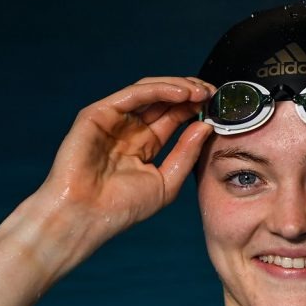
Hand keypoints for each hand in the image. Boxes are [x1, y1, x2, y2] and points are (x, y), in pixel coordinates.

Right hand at [36, 76, 214, 256]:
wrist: (86, 217)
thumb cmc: (122, 208)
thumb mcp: (166, 182)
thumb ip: (187, 154)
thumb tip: (207, 126)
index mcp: (144, 144)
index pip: (174, 117)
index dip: (196, 109)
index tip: (219, 106)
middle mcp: (129, 128)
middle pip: (164, 100)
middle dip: (191, 93)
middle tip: (214, 93)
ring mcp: (113, 119)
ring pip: (150, 92)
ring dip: (178, 87)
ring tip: (201, 92)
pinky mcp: (98, 114)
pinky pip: (133, 94)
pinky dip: (159, 90)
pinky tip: (182, 94)